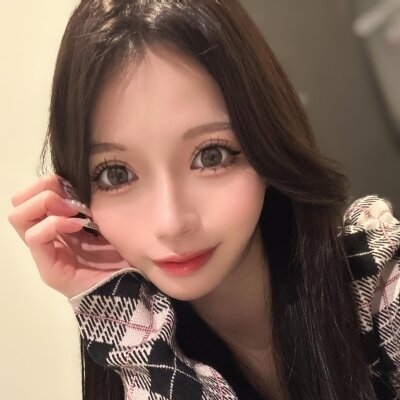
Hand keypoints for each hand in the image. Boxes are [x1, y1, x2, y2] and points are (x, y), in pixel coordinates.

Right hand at [8, 174, 129, 297]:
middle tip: (70, 196)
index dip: (50, 181)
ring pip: (18, 216)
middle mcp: (47, 234)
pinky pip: (34, 237)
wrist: (128, 287)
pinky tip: (77, 225)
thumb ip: (92, 203)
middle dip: (43, 189)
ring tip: (73, 210)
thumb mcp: (106, 220)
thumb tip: (87, 177)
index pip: (34, 192)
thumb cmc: (120, 252)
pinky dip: (53, 224)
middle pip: (20, 201)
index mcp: (59, 221)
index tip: (75, 184)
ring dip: (45, 204)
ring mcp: (45, 251)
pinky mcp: (48, 267)